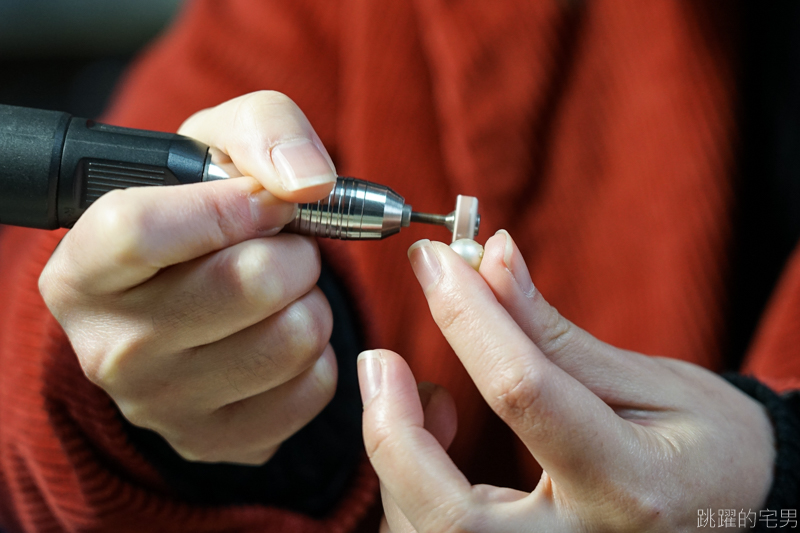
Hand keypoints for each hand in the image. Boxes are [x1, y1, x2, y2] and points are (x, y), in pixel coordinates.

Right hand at [39, 91, 338, 464]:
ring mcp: (163, 406)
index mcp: (83, 271)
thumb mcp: (214, 148)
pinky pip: (315, 385)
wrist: (196, 294)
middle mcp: (111, 349)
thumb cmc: (202, 217)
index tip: (267, 201)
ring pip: (294, 336)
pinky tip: (282, 336)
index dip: (226, 207)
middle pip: (247, 284)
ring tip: (281, 294)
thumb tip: (309, 182)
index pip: (140, 231)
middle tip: (282, 248)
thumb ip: (264, 130)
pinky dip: (319, 352)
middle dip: (292, 252)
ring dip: (311, 301)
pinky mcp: (218, 440)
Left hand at [358, 231, 775, 531]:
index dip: (468, 317)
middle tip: (377, 361)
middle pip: (450, 516)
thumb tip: (490, 258)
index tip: (433, 262)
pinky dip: (412, 484)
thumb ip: (553, 332)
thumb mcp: (646, 382)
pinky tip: (436, 433)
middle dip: (393, 435)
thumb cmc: (702, 445)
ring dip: (400, 457)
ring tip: (421, 393)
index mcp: (629, 486)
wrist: (735, 513)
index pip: (523, 394)